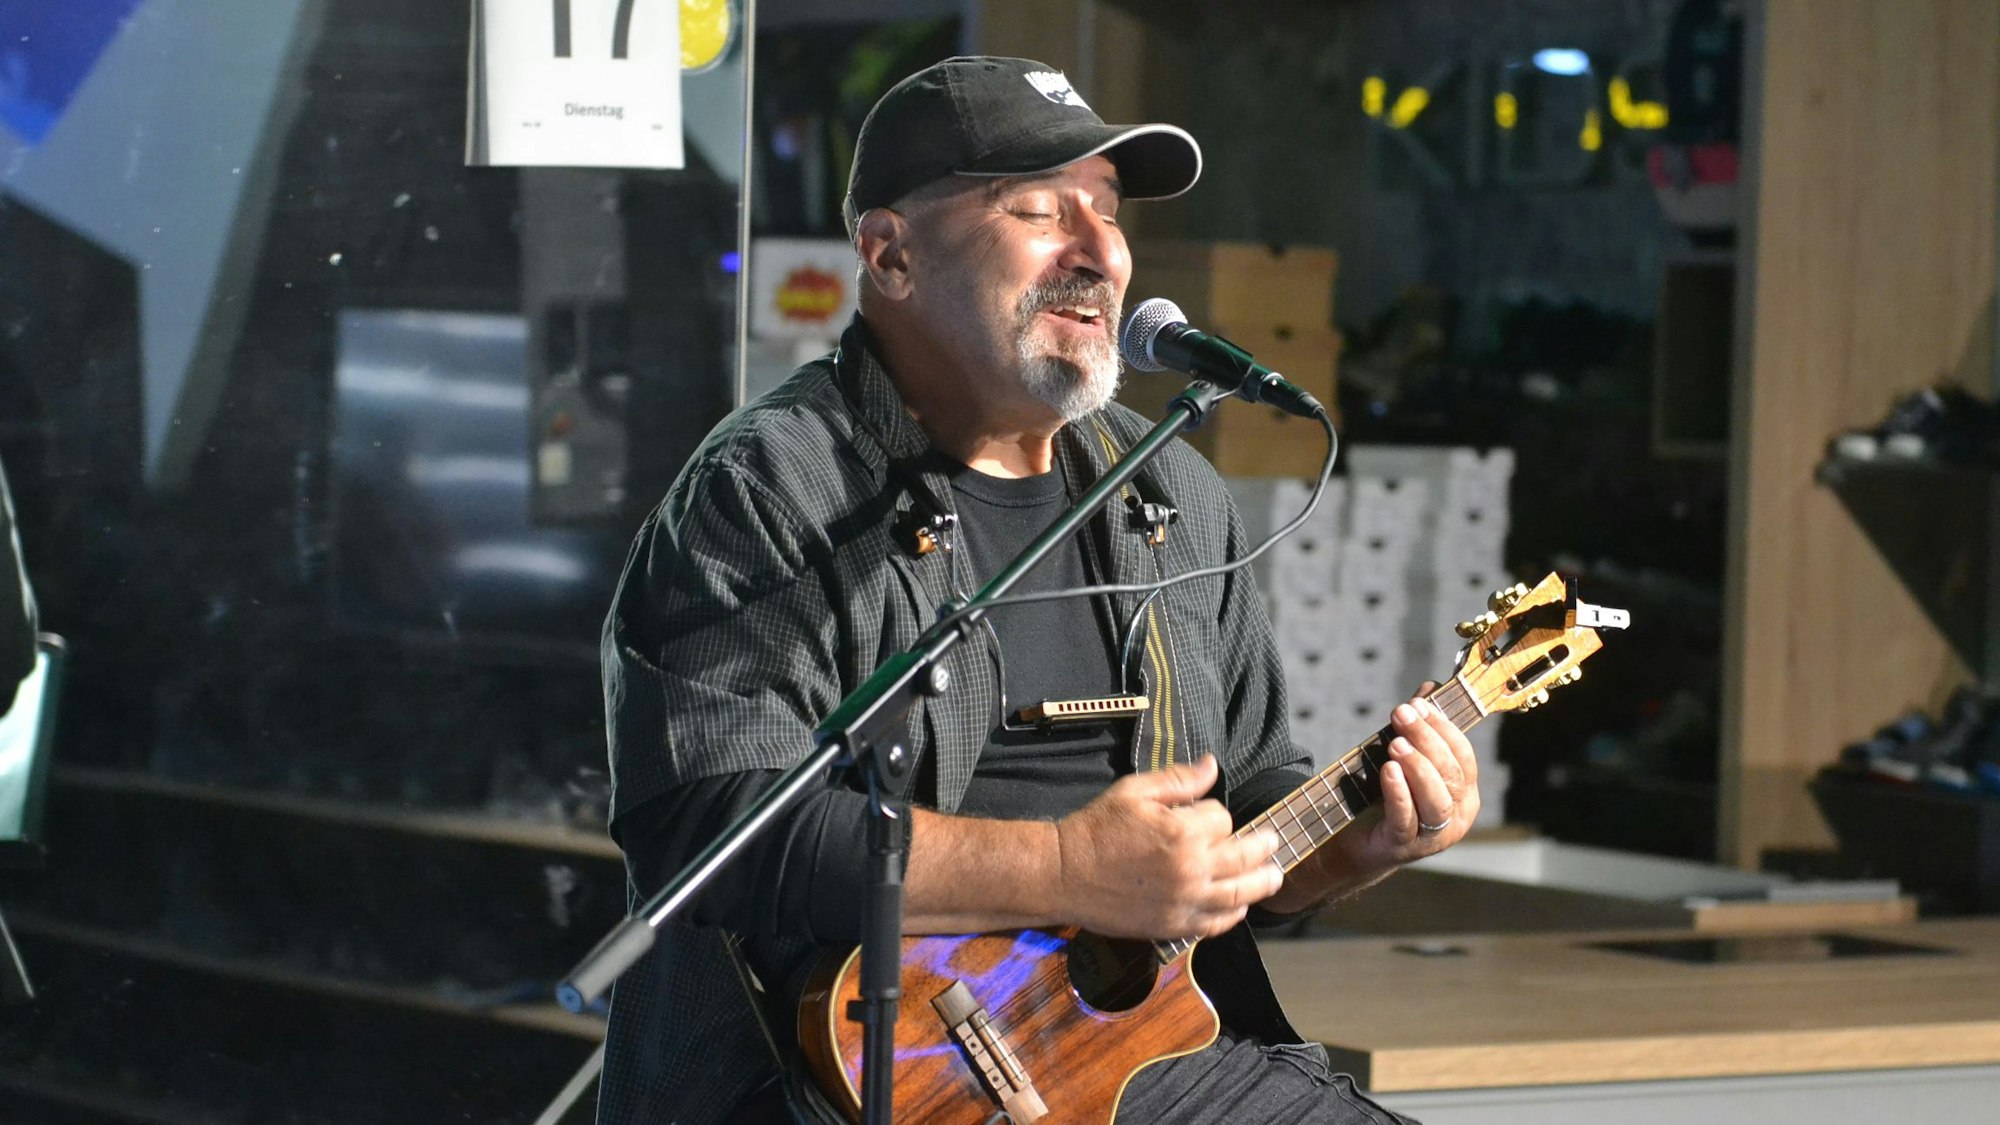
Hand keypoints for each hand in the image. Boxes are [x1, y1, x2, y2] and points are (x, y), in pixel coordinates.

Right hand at [1053, 755, 1283, 940]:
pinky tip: (1240, 905)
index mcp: (1182, 832)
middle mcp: (1191, 870)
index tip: (1201, 813)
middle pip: (1244, 857)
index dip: (1215, 813)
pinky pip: (1217, 923)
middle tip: (1273, 842)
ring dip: (1261, 884)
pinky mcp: (1174, 926)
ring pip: (1240, 894)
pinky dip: (1234, 914)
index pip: (1223, 819)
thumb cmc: (1096, 828)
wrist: (1064, 874)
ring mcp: (1185, 902)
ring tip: (1274, 876)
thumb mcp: (1134, 791)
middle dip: (1261, 846)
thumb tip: (1213, 765)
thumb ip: (1179, 780)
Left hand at [1286, 684, 1480, 903]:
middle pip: (1451, 774)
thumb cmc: (1389, 798)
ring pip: (1436, 798)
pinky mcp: (1405, 846)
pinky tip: (1388, 770)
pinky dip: (1398, 792)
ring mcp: (1434, 835)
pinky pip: (1406, 817)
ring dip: (1418, 766)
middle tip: (1402, 714)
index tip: (1419, 703)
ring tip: (1396, 743)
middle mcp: (1457, 816)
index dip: (1443, 727)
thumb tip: (1430, 686)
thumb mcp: (1405, 758)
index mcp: (1464, 793)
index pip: (1463, 755)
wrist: (1360, 844)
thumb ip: (1420, 726)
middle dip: (1427, 739)